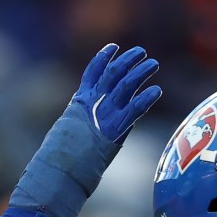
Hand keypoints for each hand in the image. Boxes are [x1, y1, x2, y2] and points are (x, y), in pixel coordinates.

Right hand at [12, 44, 162, 216]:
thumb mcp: (67, 133)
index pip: (92, 72)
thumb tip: (81, 129)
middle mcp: (93, 103)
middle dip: (128, 60)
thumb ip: (79, 124)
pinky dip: (146, 98)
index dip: (104, 57)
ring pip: (126, 85)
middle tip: (141, 53)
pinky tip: (157, 90)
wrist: (59, 169)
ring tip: (153, 64)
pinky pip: (135, 109)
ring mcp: (104, 114)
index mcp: (80, 102)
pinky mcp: (115, 129)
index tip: (114, 47)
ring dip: (141, 72)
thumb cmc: (60, 157)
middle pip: (113, 73)